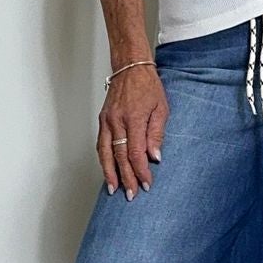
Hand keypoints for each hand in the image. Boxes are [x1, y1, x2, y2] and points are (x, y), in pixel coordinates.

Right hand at [98, 61, 168, 197]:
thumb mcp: (161, 108)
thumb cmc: (147, 85)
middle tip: (131, 194)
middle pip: (119, 156)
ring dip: (109, 173)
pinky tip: (107, 169)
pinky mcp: (102, 120)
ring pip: (105, 153)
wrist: (130, 68)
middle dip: (125, 178)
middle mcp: (117, 121)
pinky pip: (101, 144)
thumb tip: (154, 157)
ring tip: (113, 189)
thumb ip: (156, 134)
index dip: (140, 171)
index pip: (136, 152)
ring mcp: (107, 121)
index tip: (146, 183)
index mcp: (133, 118)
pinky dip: (103, 159)